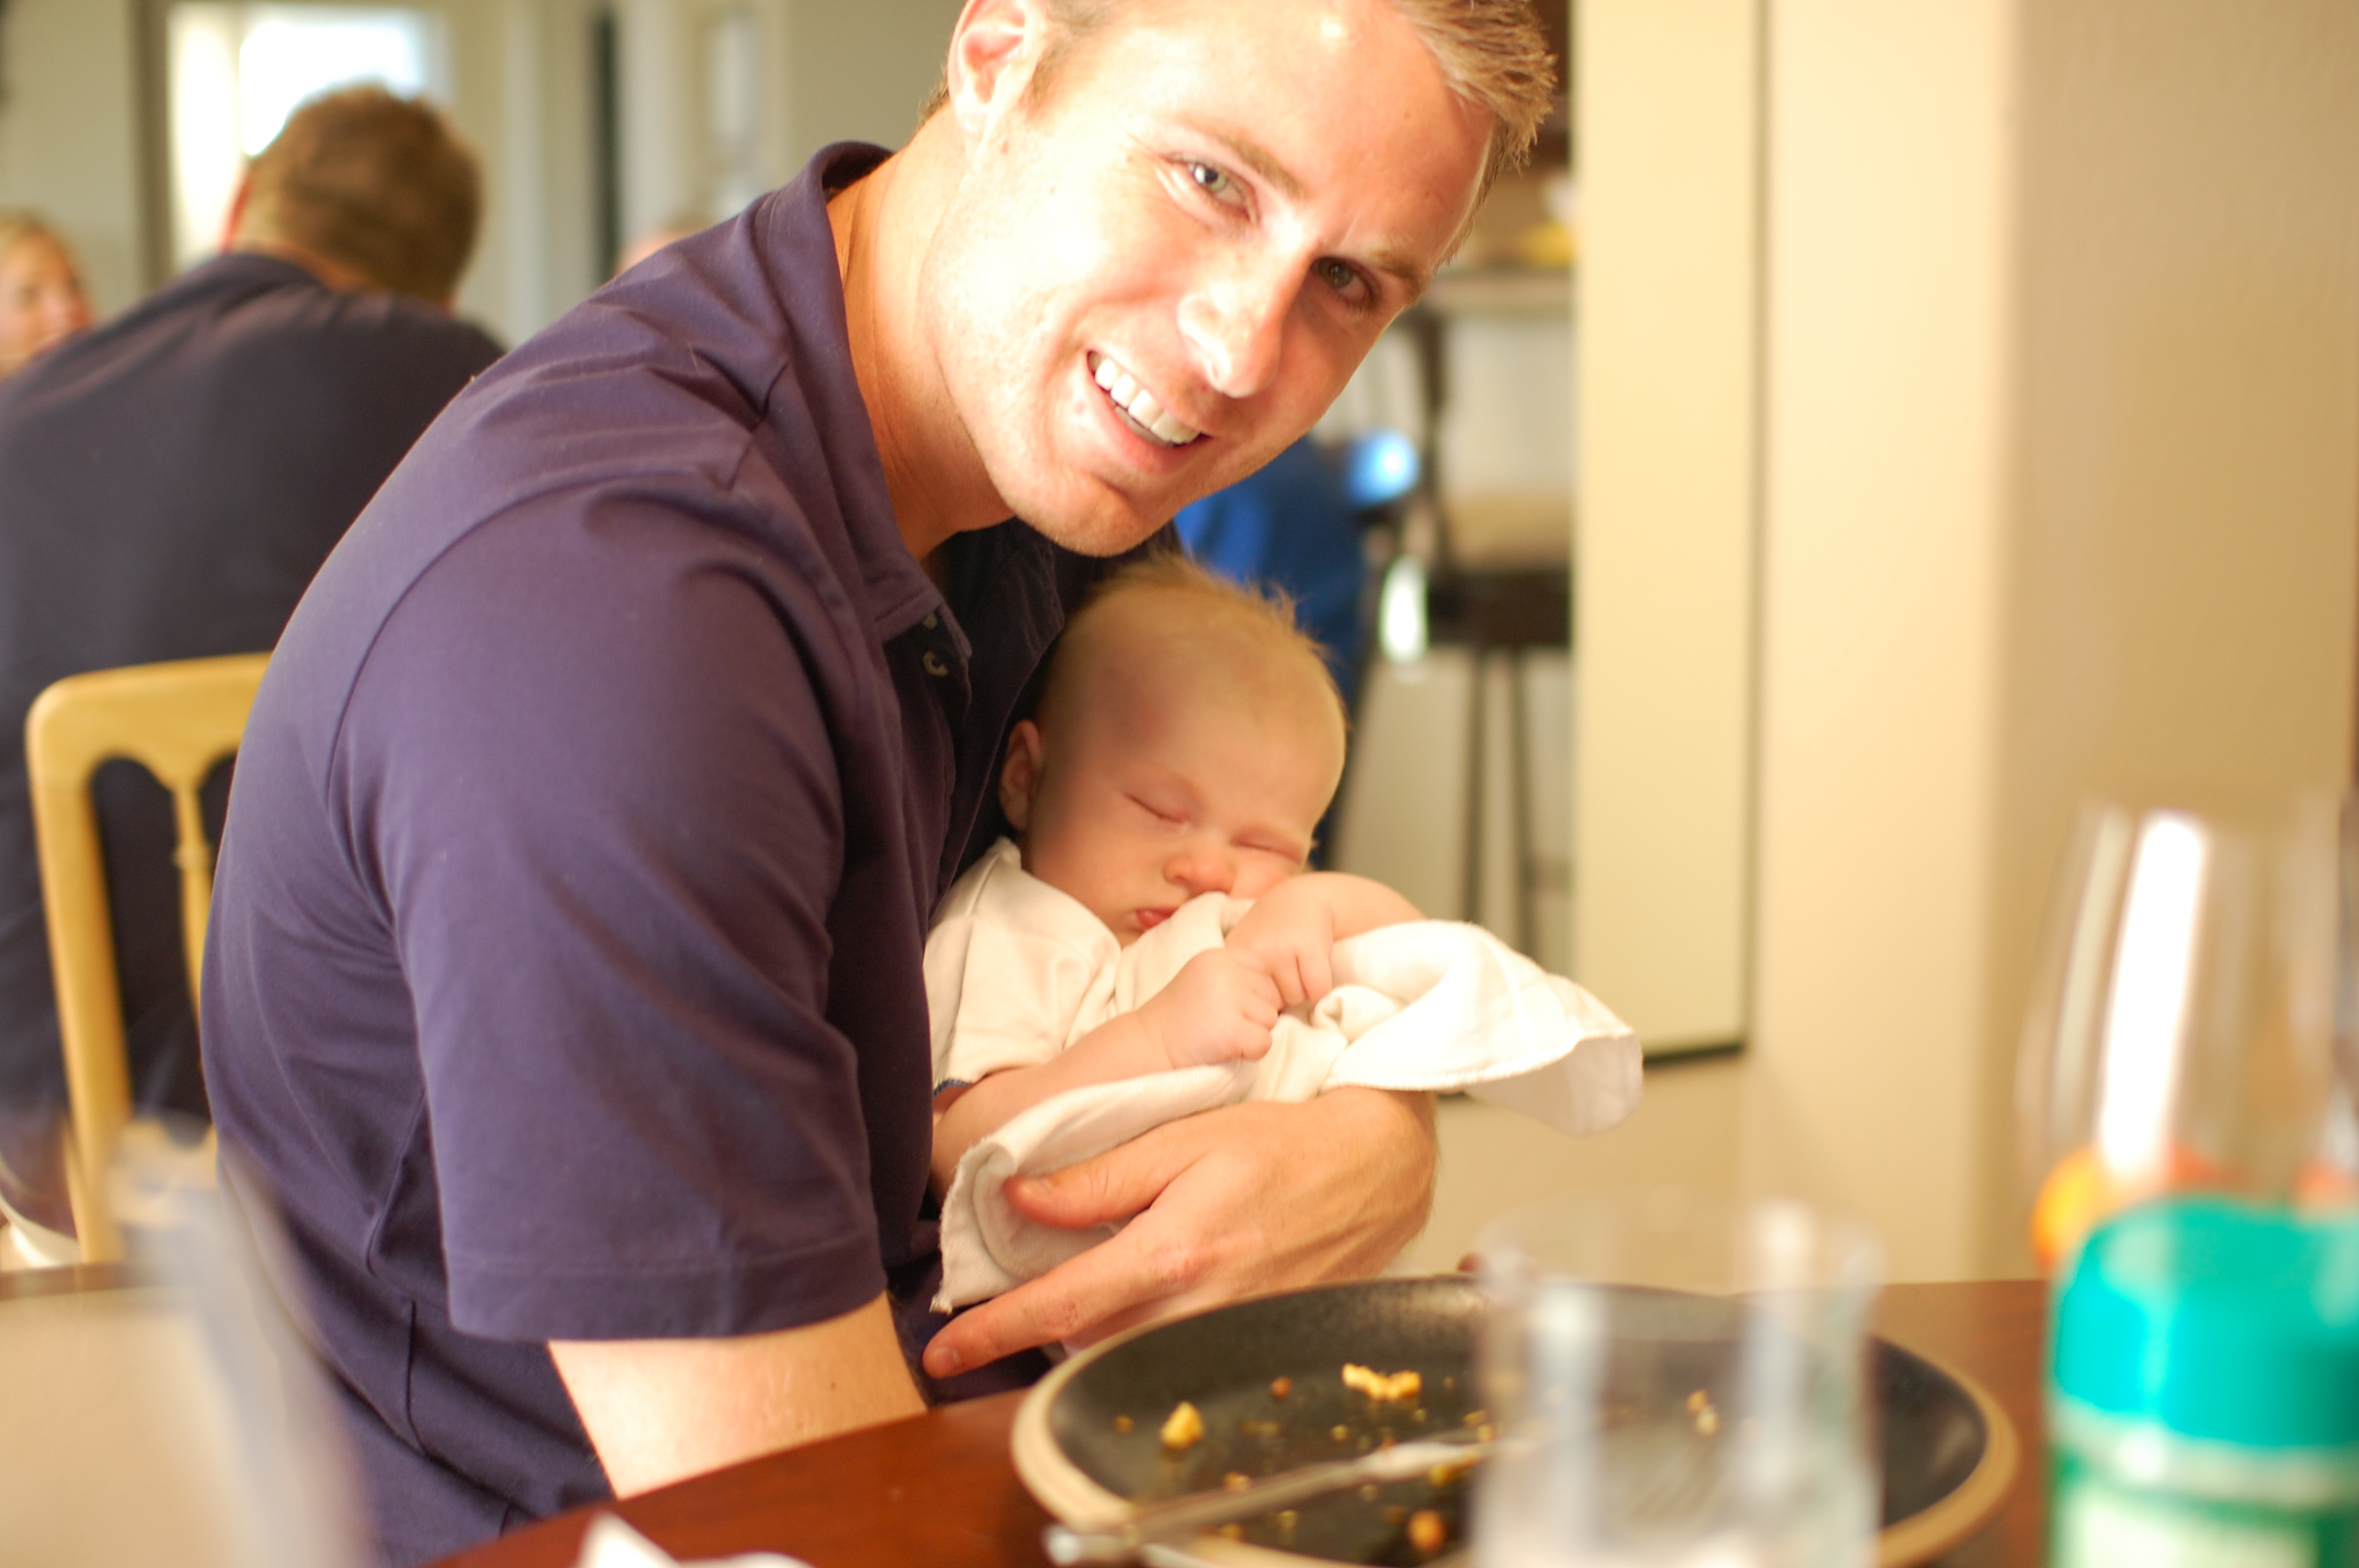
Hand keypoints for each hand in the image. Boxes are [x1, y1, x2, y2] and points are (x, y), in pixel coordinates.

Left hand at [921, 1089, 1436, 1376]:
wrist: (1376, 1172)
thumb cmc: (1282, 1144)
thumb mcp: (1182, 1141)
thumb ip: (1099, 1179)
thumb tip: (1019, 1198)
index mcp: (1172, 1253)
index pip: (1059, 1306)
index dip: (992, 1334)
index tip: (943, 1353)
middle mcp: (1198, 1308)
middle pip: (1083, 1344)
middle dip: (1044, 1325)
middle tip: (1025, 1291)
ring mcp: (1228, 1336)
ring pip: (1126, 1357)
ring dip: (1093, 1330)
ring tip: (1097, 1282)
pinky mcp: (1250, 1347)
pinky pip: (1172, 1358)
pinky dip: (1143, 1335)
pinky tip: (1152, 1295)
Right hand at [1138, 947, 1281, 1067]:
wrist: (1147, 1045)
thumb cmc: (1180, 1017)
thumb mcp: (1205, 979)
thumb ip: (1236, 976)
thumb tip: (1280, 990)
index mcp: (1219, 956)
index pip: (1263, 972)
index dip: (1251, 995)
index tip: (1225, 1007)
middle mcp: (1225, 971)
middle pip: (1271, 996)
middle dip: (1253, 1015)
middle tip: (1220, 1023)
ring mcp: (1229, 999)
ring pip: (1271, 1020)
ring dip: (1251, 1033)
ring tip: (1219, 1034)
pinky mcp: (1232, 1029)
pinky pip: (1264, 1043)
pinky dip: (1250, 1053)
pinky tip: (1224, 1048)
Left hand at [1225, 879, 1339, 1008]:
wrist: (1300, 900)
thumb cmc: (1271, 937)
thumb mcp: (1245, 956)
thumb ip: (1240, 989)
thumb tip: (1250, 1031)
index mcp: (1233, 960)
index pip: (1247, 1008)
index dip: (1262, 1003)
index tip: (1265, 986)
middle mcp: (1253, 953)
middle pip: (1274, 1006)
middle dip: (1283, 995)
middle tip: (1286, 969)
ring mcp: (1279, 948)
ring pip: (1297, 999)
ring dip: (1303, 990)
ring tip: (1299, 965)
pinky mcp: (1307, 946)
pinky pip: (1318, 990)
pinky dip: (1322, 988)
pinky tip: (1316, 967)